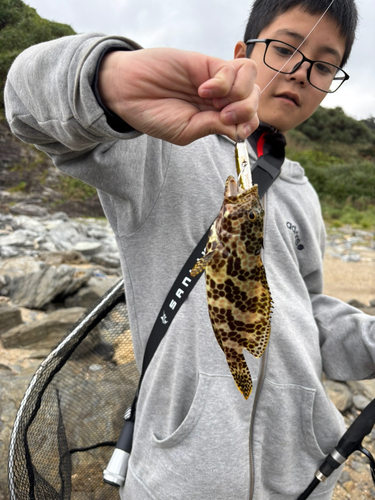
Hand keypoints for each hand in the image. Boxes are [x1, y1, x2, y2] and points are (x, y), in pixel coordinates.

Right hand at [98, 48, 258, 144]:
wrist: (130, 91)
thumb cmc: (154, 114)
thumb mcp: (186, 131)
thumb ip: (213, 127)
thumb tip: (241, 129)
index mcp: (216, 118)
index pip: (249, 119)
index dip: (248, 124)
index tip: (233, 131)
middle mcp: (220, 98)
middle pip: (254, 99)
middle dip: (246, 111)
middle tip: (223, 117)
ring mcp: (216, 80)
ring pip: (250, 79)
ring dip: (240, 95)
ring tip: (216, 103)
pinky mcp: (208, 63)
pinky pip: (233, 69)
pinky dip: (224, 82)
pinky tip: (204, 89)